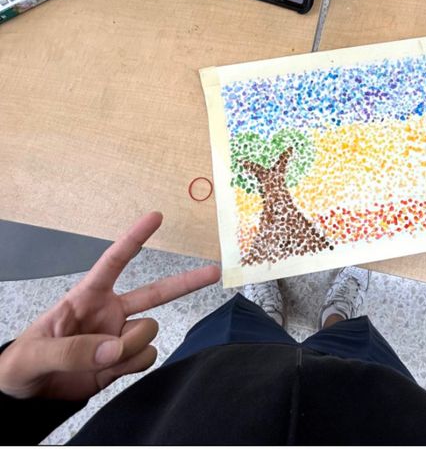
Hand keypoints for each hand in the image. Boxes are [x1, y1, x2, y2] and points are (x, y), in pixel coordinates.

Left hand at [0, 212, 219, 400]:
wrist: (27, 398)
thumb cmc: (21, 364)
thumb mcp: (34, 354)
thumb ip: (72, 350)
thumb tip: (114, 349)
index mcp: (87, 298)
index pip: (114, 262)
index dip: (135, 238)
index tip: (156, 216)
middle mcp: (111, 312)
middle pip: (157, 292)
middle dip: (187, 282)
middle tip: (214, 271)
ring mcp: (121, 336)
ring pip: (150, 330)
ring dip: (130, 347)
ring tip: (101, 360)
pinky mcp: (125, 361)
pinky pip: (146, 357)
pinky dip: (131, 366)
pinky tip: (109, 371)